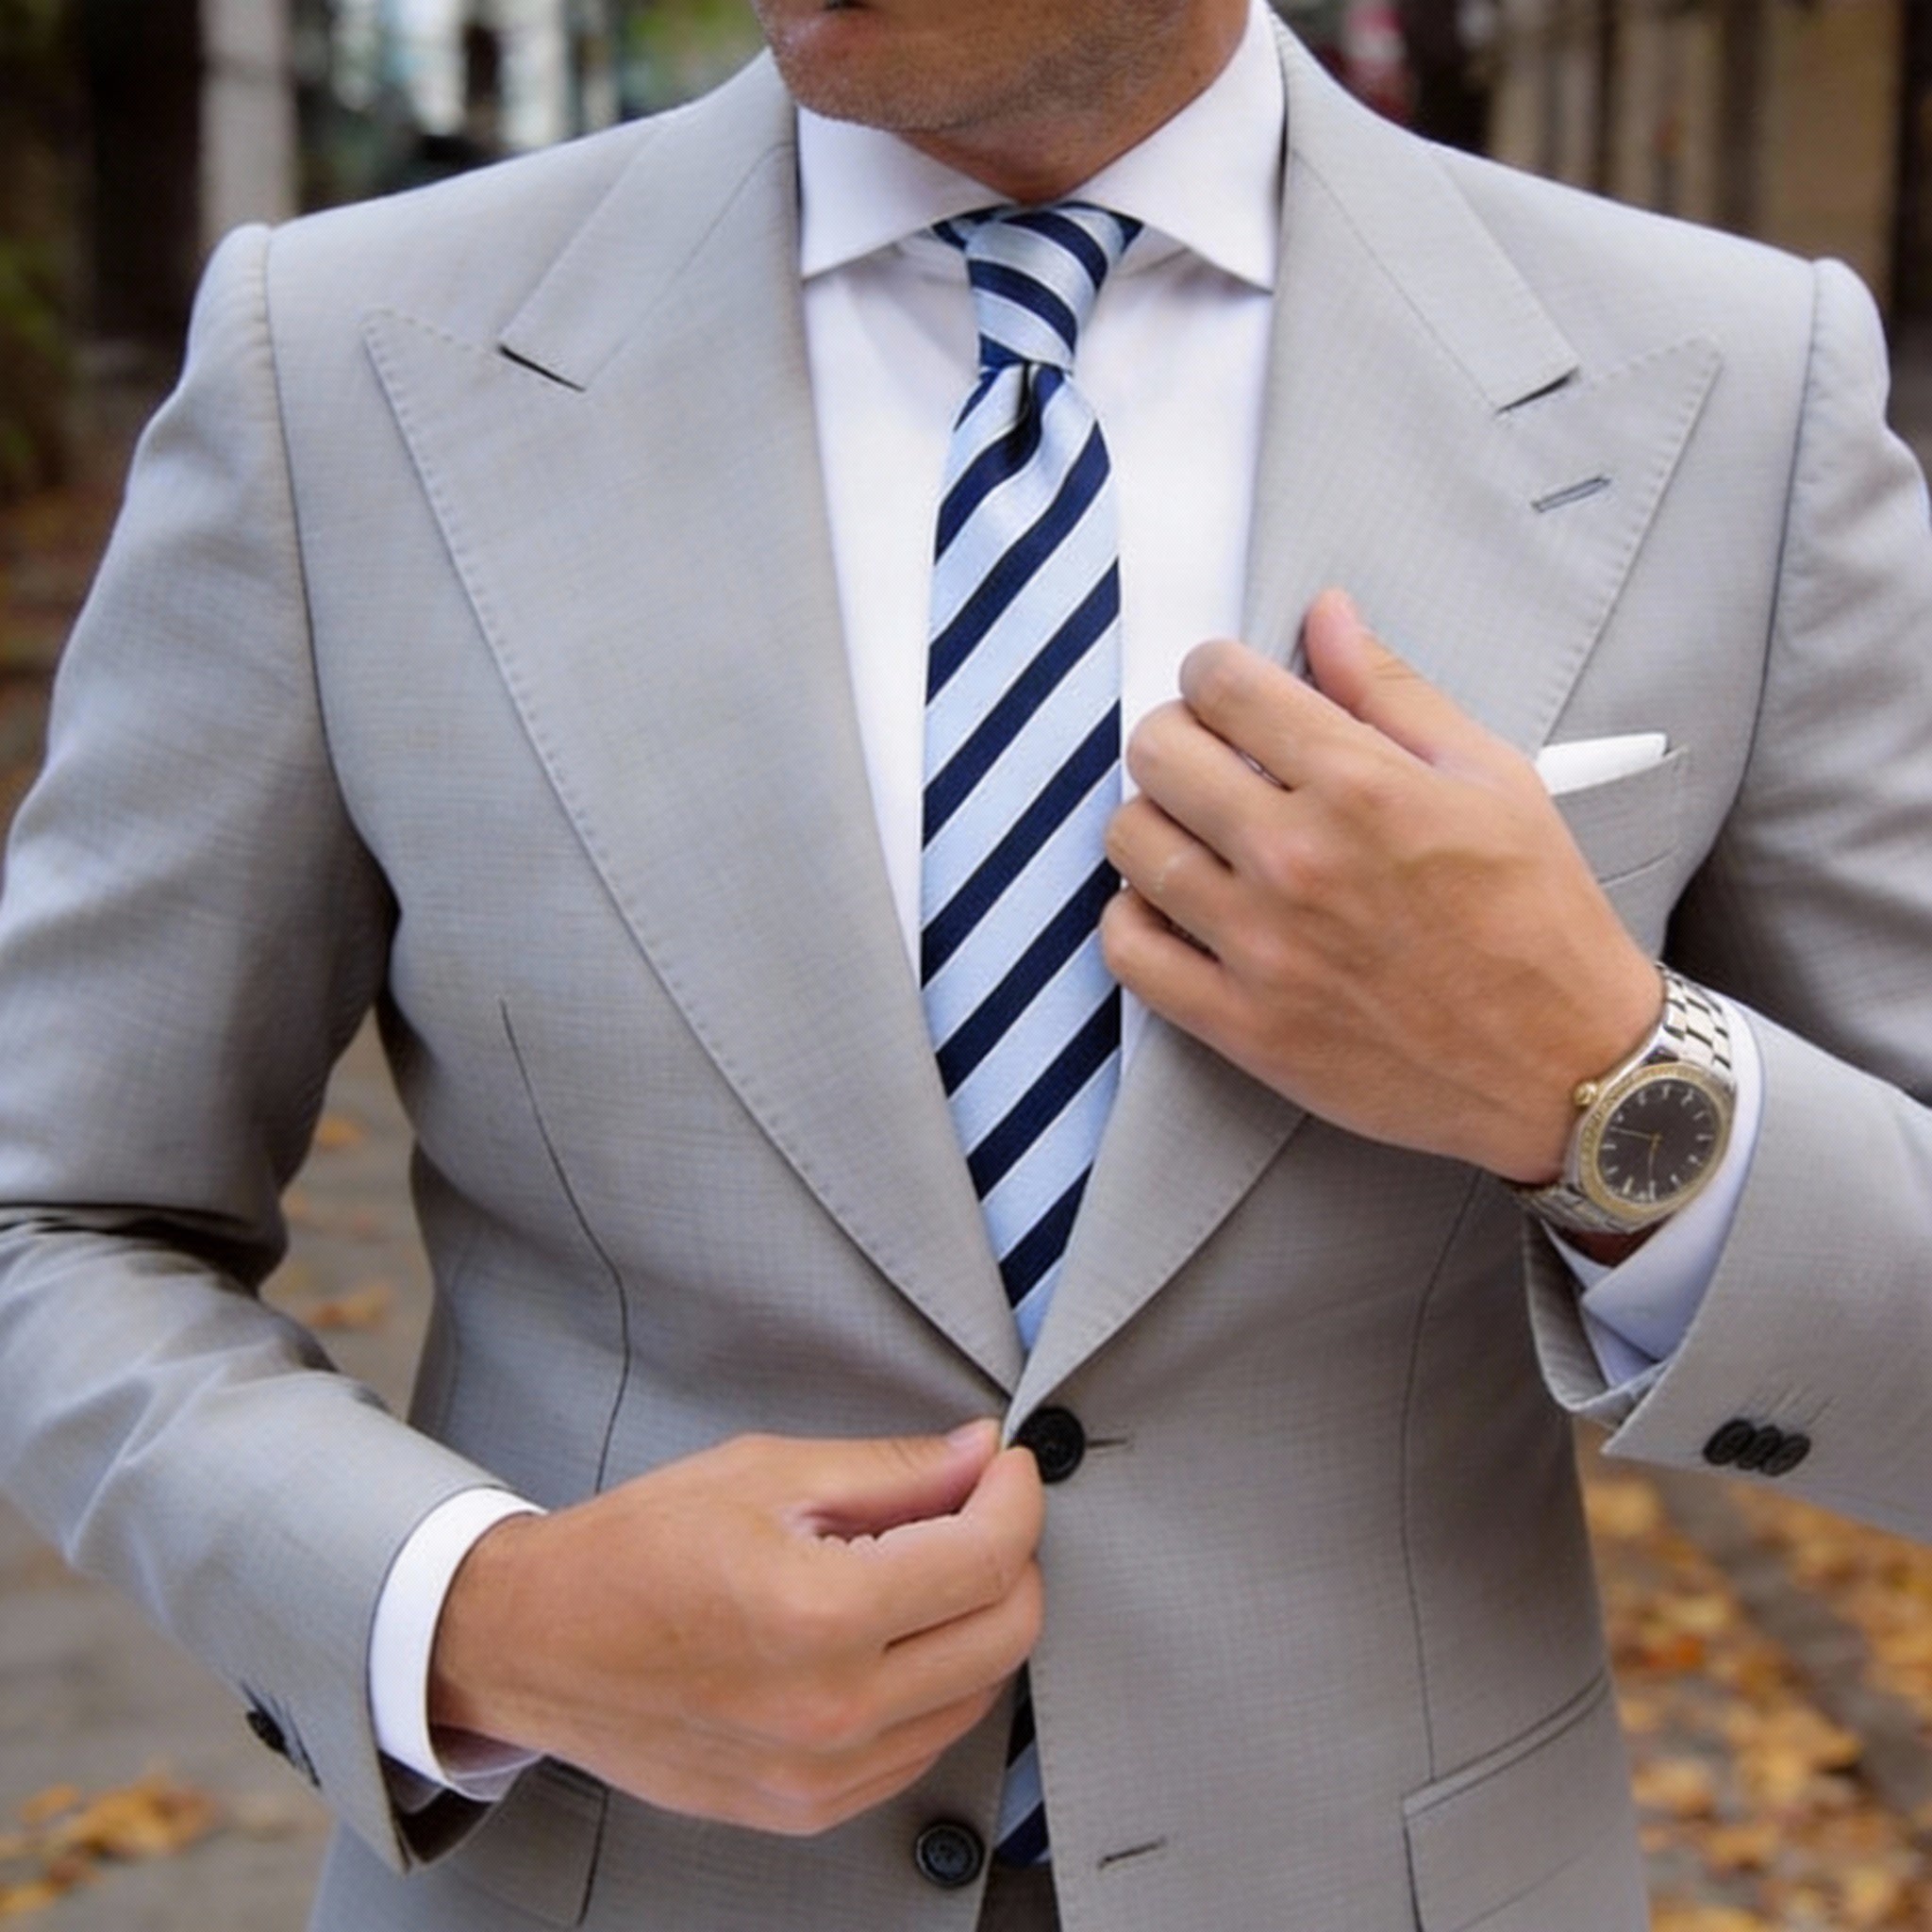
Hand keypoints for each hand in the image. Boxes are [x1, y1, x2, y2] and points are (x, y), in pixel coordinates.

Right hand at [428, 1421, 1043, 1834]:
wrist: (536, 1644)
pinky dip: (936, 1683)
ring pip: (976, 1696)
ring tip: (926, 1563)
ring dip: (977, 1622)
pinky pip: (921, 1747)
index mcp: (820, 1614)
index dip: (1016, 1496)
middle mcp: (831, 1711)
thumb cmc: (634, 1549)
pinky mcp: (805, 1810)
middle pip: (1005, 1635)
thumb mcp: (765, 1473)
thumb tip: (981, 1454)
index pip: (986, 1558)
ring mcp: (820, 1775)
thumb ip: (891, 1469)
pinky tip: (893, 1632)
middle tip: (977, 1505)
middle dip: (1012, 1556)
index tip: (1007, 1465)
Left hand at [1101, 589, 1660, 1182]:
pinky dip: (1135, 918)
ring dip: (1153, 821)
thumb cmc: (1537, 918)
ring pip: (1130, 842)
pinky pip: (1128, 950)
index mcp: (1360, 786)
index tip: (1227, 691)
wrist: (1564, 1065)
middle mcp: (1297, 860)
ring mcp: (1261, 948)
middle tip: (1210, 757)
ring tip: (1195, 832)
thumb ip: (1392, 691)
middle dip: (1177, 735)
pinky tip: (1175, 906)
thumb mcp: (1491, 777)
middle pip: (1158, 753)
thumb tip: (1326, 614)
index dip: (1214, 672)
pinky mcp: (1241, 1025)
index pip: (1221, 685)